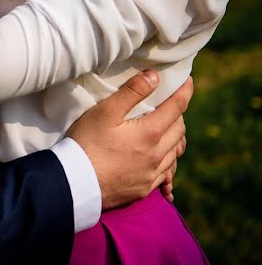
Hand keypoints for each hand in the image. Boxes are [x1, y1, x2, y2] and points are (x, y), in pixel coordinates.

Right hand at [67, 71, 191, 210]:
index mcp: (151, 132)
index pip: (177, 107)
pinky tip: (157, 156)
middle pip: (179, 129)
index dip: (185, 91)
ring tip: (165, 128)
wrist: (76, 182)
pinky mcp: (145, 187)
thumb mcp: (105, 112)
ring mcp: (153, 173)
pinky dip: (167, 159)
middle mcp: (158, 154)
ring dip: (174, 137)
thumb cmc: (87, 142)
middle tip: (168, 104)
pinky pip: (167, 172)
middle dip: (178, 113)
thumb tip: (154, 76)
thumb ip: (131, 92)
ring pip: (175, 151)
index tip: (188, 80)